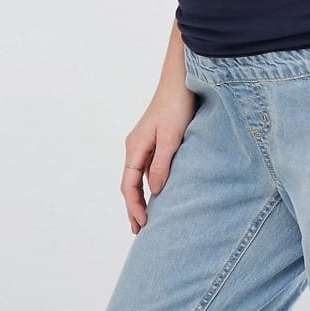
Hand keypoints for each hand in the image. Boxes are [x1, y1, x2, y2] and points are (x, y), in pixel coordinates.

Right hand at [121, 82, 197, 234]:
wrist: (180, 80)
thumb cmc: (176, 105)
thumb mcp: (172, 138)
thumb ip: (162, 164)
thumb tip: (155, 191)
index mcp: (135, 147)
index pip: (129, 185)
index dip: (134, 207)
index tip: (142, 224)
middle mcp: (135, 146)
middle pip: (130, 183)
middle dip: (133, 207)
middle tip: (139, 230)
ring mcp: (144, 142)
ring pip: (139, 176)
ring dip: (142, 196)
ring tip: (148, 217)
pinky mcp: (155, 139)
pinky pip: (148, 167)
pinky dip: (150, 183)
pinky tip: (159, 191)